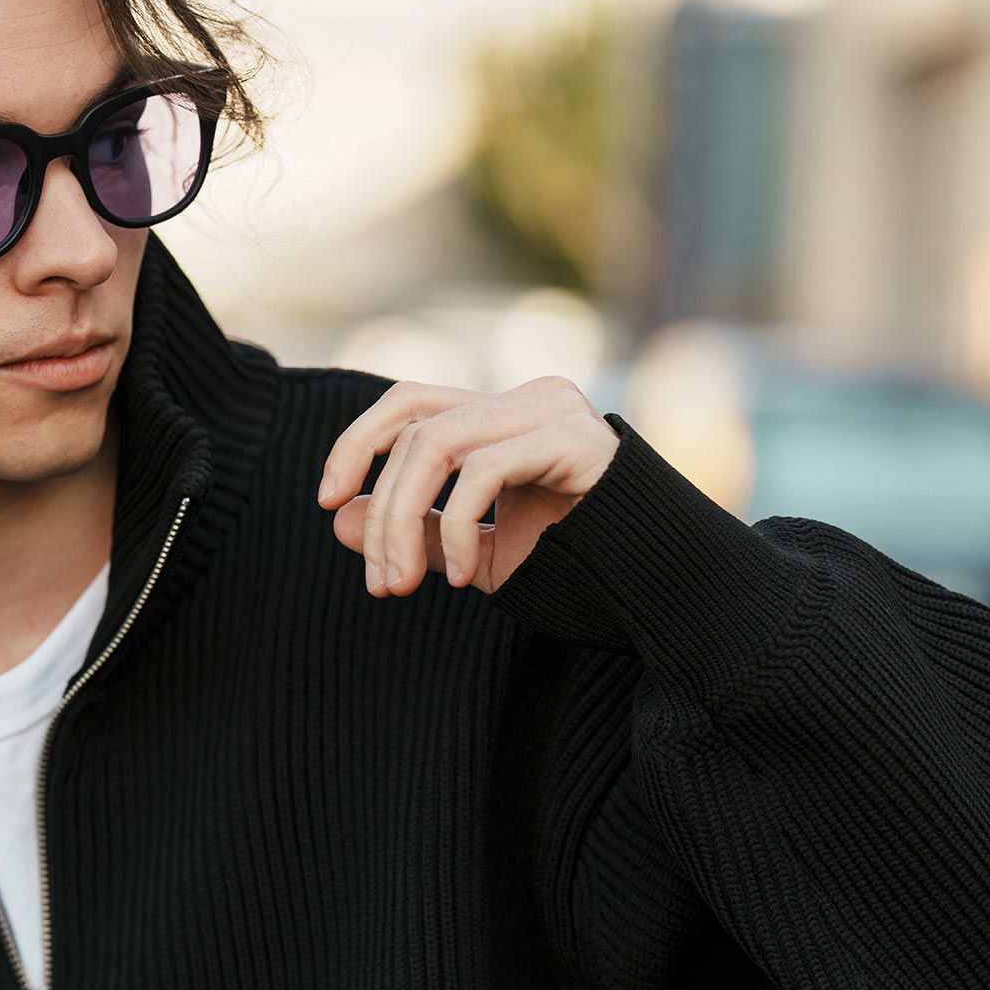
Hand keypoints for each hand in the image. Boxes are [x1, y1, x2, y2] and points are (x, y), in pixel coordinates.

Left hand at [316, 375, 620, 594]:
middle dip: (382, 509)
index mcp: (503, 417)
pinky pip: (482, 470)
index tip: (326, 502)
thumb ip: (413, 531)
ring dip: (404, 520)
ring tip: (406, 583)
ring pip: (437, 443)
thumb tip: (340, 518)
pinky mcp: (575, 440)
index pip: (410, 404)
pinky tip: (462, 578)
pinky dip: (455, 527)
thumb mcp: (475, 554)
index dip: (356, 443)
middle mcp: (527, 400)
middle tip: (381, 582)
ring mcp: (554, 412)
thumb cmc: (576, 569)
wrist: (662, 589)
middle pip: (415, 427)